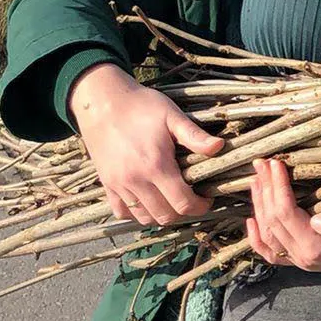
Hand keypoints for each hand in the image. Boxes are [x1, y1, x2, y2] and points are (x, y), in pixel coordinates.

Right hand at [68, 62, 226, 226]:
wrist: (101, 102)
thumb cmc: (140, 106)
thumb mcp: (171, 115)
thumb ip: (194, 135)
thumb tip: (219, 146)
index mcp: (156, 165)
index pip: (183, 203)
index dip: (200, 206)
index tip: (206, 199)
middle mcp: (135, 180)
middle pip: (165, 216)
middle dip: (184, 212)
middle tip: (192, 199)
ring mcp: (118, 184)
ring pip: (144, 218)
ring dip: (162, 215)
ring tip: (172, 200)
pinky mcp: (106, 184)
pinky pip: (121, 212)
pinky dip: (137, 213)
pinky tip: (148, 200)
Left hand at [244, 158, 320, 279]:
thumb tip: (318, 219)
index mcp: (315, 248)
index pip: (286, 213)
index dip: (277, 187)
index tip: (275, 163)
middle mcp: (300, 256)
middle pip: (272, 219)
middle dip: (265, 189)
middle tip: (261, 164)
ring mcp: (296, 260)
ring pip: (267, 232)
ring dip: (258, 204)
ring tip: (256, 180)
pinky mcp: (297, 260)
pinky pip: (269, 252)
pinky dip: (256, 236)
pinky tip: (250, 220)